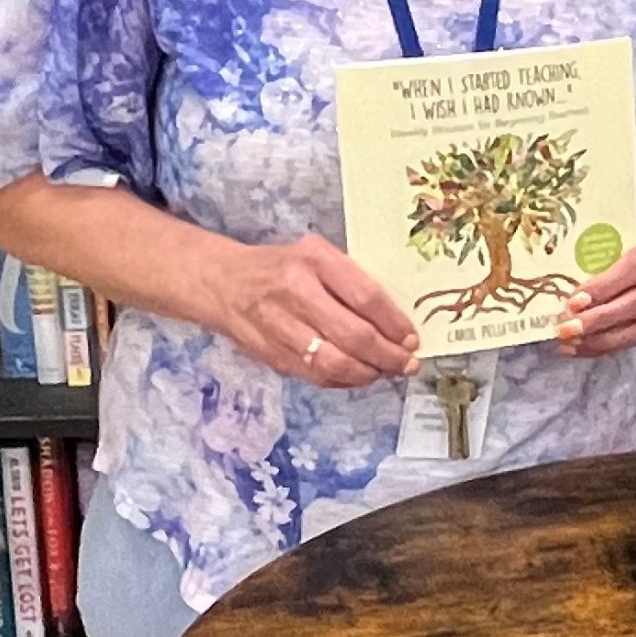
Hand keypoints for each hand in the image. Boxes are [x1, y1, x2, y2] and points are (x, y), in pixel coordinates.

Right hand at [212, 235, 419, 387]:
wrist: (224, 283)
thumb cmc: (282, 267)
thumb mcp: (317, 255)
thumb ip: (351, 281)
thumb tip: (394, 320)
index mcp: (315, 261)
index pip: (365, 296)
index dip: (394, 323)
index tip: (411, 338)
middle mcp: (297, 292)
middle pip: (353, 335)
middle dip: (387, 356)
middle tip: (406, 364)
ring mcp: (282, 327)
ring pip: (334, 363)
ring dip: (367, 374)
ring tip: (386, 373)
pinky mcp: (272, 355)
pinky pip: (315, 376)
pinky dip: (343, 381)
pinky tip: (358, 376)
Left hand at [554, 203, 635, 358]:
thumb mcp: (630, 223)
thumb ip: (605, 243)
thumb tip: (561, 269)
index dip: (607, 285)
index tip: (575, 300)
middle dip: (601, 319)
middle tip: (568, 327)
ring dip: (604, 338)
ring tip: (572, 342)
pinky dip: (612, 344)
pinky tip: (586, 346)